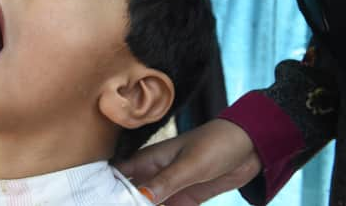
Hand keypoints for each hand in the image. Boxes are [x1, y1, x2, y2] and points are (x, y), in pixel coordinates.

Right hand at [117, 119, 261, 204]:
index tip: (95, 200)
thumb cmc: (216, 144)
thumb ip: (166, 181)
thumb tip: (140, 197)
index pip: (117, 175)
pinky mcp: (183, 200)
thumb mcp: (191, 164)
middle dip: (121, 202)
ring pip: (146, 204)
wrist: (249, 148)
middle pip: (129, 194)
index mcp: (148, 160)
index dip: (104, 188)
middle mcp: (153, 175)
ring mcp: (168, 189)